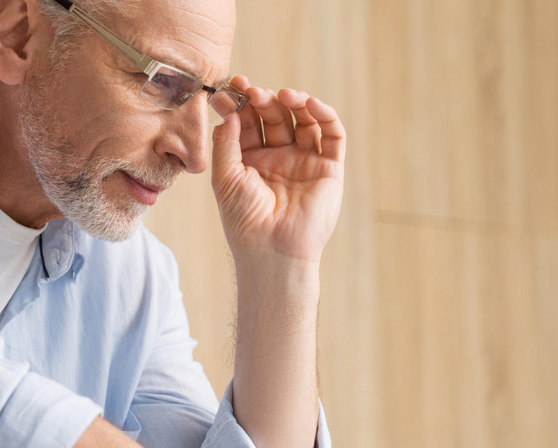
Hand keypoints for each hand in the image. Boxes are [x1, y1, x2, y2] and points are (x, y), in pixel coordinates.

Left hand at [211, 75, 344, 263]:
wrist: (271, 250)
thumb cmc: (244, 219)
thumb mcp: (225, 176)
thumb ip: (227, 141)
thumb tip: (230, 110)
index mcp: (252, 160)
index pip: (249, 122)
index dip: (241, 103)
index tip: (231, 86)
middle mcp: (279, 158)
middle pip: (275, 117)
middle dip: (264, 100)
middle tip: (252, 91)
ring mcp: (305, 161)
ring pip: (304, 120)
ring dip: (295, 102)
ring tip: (282, 95)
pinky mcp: (329, 168)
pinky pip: (332, 135)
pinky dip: (324, 115)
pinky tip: (309, 105)